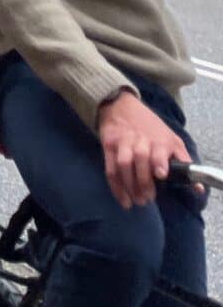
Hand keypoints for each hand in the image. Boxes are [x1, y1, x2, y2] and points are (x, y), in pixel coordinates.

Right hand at [97, 90, 189, 207]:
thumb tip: (198, 188)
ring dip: (130, 185)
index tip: (161, 175)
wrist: (119, 105)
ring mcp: (122, 142)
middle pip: (139, 158)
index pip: (157, 149)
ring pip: (123, 164)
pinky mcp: (108, 146)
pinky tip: (123, 199)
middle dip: (143, 180)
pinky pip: (110, 168)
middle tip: (148, 199)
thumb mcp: (171, 138)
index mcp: (158, 139)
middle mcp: (139, 139)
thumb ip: (183, 161)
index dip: (159, 161)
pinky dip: (116, 186)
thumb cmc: (150, 126)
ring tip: (137, 201)